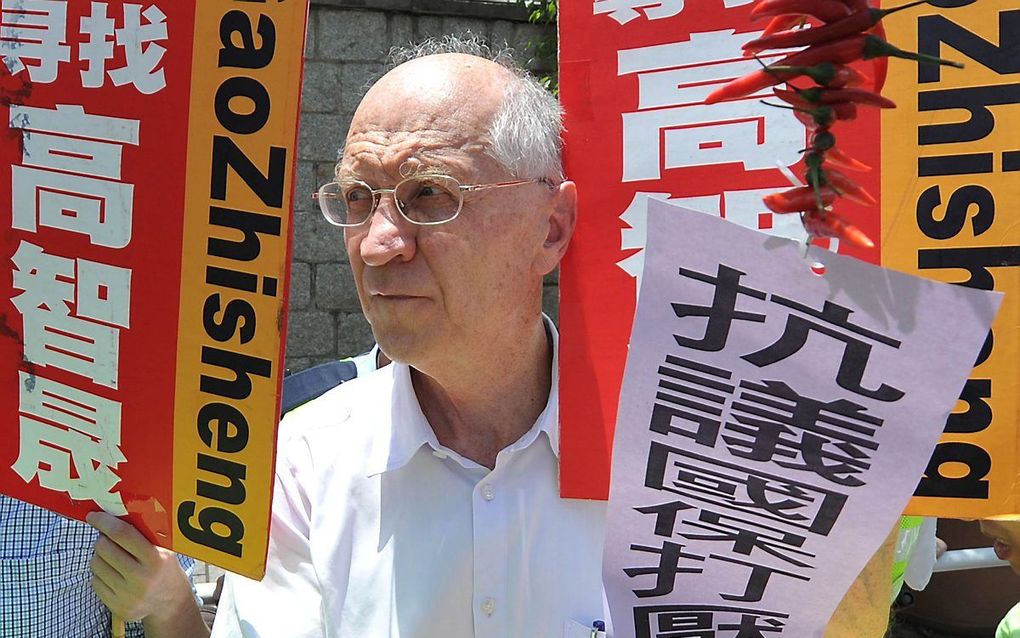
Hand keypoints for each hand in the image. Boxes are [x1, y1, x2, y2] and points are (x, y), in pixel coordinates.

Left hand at [88, 511, 209, 636]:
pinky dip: (100, 574)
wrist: (171, 602)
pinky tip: (113, 573)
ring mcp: (127, 595)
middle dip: (103, 538)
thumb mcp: (164, 548)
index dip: (105, 522)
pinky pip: (94, 581)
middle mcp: (141, 578)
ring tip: (113, 556)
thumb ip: (145, 533)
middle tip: (109, 537)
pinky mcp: (116, 606)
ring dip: (100, 556)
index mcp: (156, 559)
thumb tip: (116, 513)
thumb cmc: (164, 567)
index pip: (122, 534)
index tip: (94, 516)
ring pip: (95, 564)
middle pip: (104, 548)